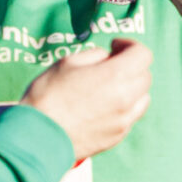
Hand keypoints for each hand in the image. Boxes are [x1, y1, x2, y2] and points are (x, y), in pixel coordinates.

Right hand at [18, 40, 153, 162]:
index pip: (143, 54)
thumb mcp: (67, 62)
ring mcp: (124, 120)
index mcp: (116, 75)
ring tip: (108, 87)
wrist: (37, 136)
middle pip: (145, 76)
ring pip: (142, 98)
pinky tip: (103, 107)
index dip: (130, 45)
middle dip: (131, 66)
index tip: (115, 46)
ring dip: (131, 88)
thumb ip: (94, 55)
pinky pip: (131, 116)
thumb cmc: (47, 96)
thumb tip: (107, 57)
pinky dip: (125, 107)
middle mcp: (127, 98)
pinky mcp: (118, 136)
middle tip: (110, 65)